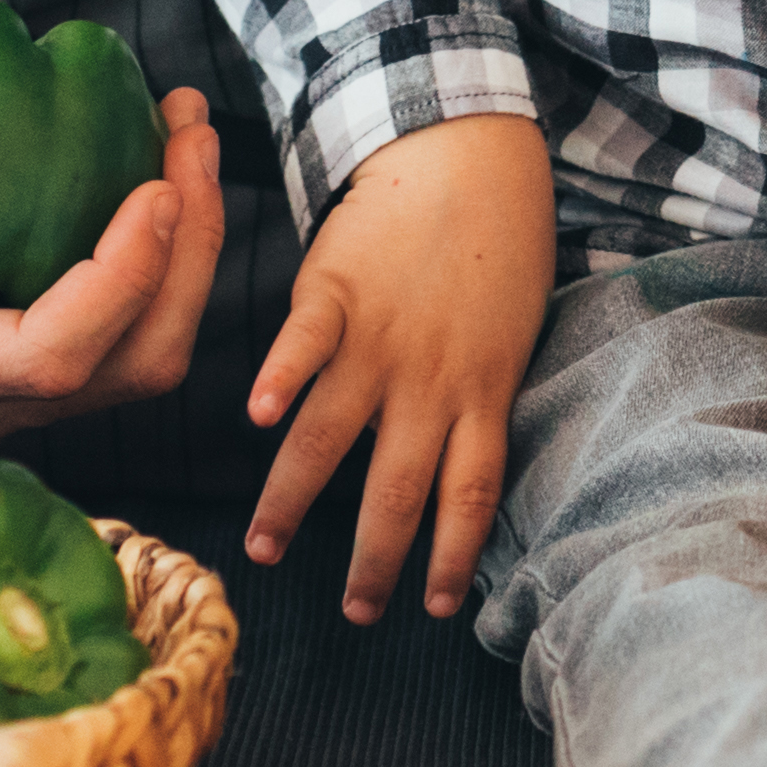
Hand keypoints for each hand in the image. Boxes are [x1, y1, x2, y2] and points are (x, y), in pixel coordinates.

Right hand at [0, 81, 221, 452]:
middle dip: (183, 258)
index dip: (119, 284)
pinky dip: (154, 253)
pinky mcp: (2, 355)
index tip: (154, 187)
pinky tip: (148, 158)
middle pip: (117, 368)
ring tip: (182, 131)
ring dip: (184, 252)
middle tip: (188, 132)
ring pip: (131, 357)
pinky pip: (112, 329)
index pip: (42, 358)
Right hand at [240, 116, 556, 619]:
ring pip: (332, 436)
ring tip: (262, 548)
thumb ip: (479, 398)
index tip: (432, 608)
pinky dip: (281, 380)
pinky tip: (257, 418)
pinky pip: (305, 344)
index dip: (450, 556)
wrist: (465, 155)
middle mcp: (432, 378)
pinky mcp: (336, 292)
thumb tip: (459, 465)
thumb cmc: (495, 246)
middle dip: (372, 560)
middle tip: (352, 611)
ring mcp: (381, 338)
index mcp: (482, 391)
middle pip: (398, 489)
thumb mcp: (509, 334)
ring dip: (292, 500)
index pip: (469, 495)